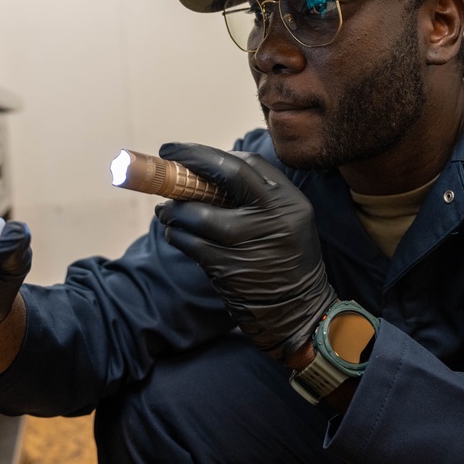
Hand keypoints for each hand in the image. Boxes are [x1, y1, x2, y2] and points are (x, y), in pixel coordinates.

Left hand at [154, 142, 335, 362]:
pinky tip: (172, 233)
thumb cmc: (283, 260)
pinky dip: (175, 235)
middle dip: (191, 161)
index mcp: (288, 201)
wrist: (298, 312)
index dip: (209, 154)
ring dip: (174, 209)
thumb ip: (256, 196)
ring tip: (165, 210)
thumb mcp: (287, 220)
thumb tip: (204, 172)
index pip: (247, 163)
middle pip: (227, 175)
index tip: (185, 152)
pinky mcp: (228, 268)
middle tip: (165, 157)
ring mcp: (250, 243)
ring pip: (199, 213)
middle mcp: (273, 217)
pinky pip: (190, 243)